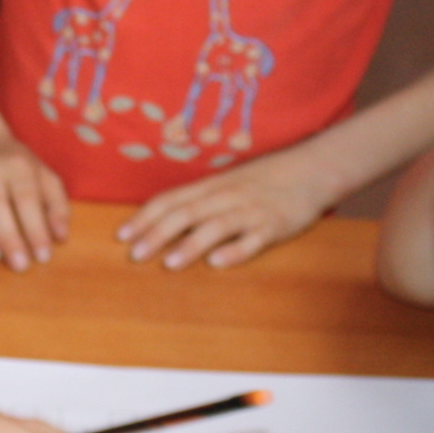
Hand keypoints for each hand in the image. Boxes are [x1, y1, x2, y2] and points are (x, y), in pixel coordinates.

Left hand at [117, 152, 332, 269]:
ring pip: (216, 226)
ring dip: (191, 244)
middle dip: (158, 234)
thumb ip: (198, 201)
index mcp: (211, 186)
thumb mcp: (228, 184)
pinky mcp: (275, 226)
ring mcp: (251, 210)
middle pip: (187, 213)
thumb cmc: (264, 180)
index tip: (121, 236)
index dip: (145, 217)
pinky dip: (235, 251)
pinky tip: (217, 263)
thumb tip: (160, 223)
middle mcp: (227, 196)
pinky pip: (253, 240)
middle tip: (134, 254)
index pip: (170, 200)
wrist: (312, 169)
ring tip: (169, 263)